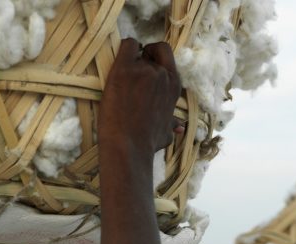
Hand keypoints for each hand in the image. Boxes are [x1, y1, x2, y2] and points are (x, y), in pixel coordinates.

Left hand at [98, 38, 182, 155]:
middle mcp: (162, 74)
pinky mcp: (124, 69)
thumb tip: (180, 127)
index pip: (167, 57)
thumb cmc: (147, 144)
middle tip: (132, 74)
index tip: (146, 68)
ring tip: (120, 83)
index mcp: (174, 86)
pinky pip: (127, 45)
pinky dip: (122, 50)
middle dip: (142, 59)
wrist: (128, 147)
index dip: (156, 59)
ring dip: (128, 63)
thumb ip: (172, 125)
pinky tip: (116, 67)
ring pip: (137, 52)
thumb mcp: (166, 133)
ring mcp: (144, 70)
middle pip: (152, 53)